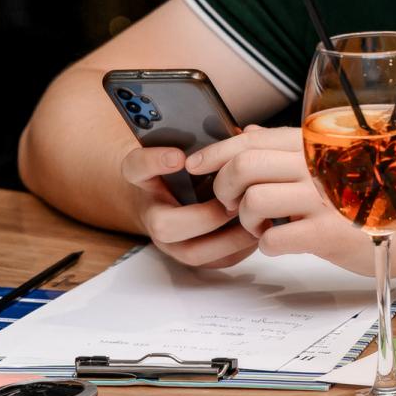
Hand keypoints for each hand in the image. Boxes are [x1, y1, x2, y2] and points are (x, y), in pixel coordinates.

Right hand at [120, 144, 255, 268]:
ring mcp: (170, 241)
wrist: (176, 196)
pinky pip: (215, 261)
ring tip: (253, 218)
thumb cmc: (190, 168)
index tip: (178, 157)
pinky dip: (240, 248)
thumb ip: (210, 140)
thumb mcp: (191, 149)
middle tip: (232, 201)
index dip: (154, 162)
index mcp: (145, 178)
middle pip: (163, 225)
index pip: (137, 168)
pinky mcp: (192, 257)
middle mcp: (152, 212)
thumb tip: (250, 133)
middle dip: (204, 215)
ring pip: (191, 252)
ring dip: (228, 237)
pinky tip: (259, 229)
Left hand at [186, 126, 373, 273]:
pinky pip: (271, 239)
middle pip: (244, 166)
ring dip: (245, 220)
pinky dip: (265, 244)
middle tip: (231, 202)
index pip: (251, 139)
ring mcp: (322, 199)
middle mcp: (317, 165)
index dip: (215, 152)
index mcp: (314, 145)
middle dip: (224, 187)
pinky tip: (280, 242)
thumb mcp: (327, 162)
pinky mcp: (325, 234)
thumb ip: (285, 148)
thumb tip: (245, 133)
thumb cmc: (366, 195)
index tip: (196, 165)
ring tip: (261, 226)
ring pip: (252, 201)